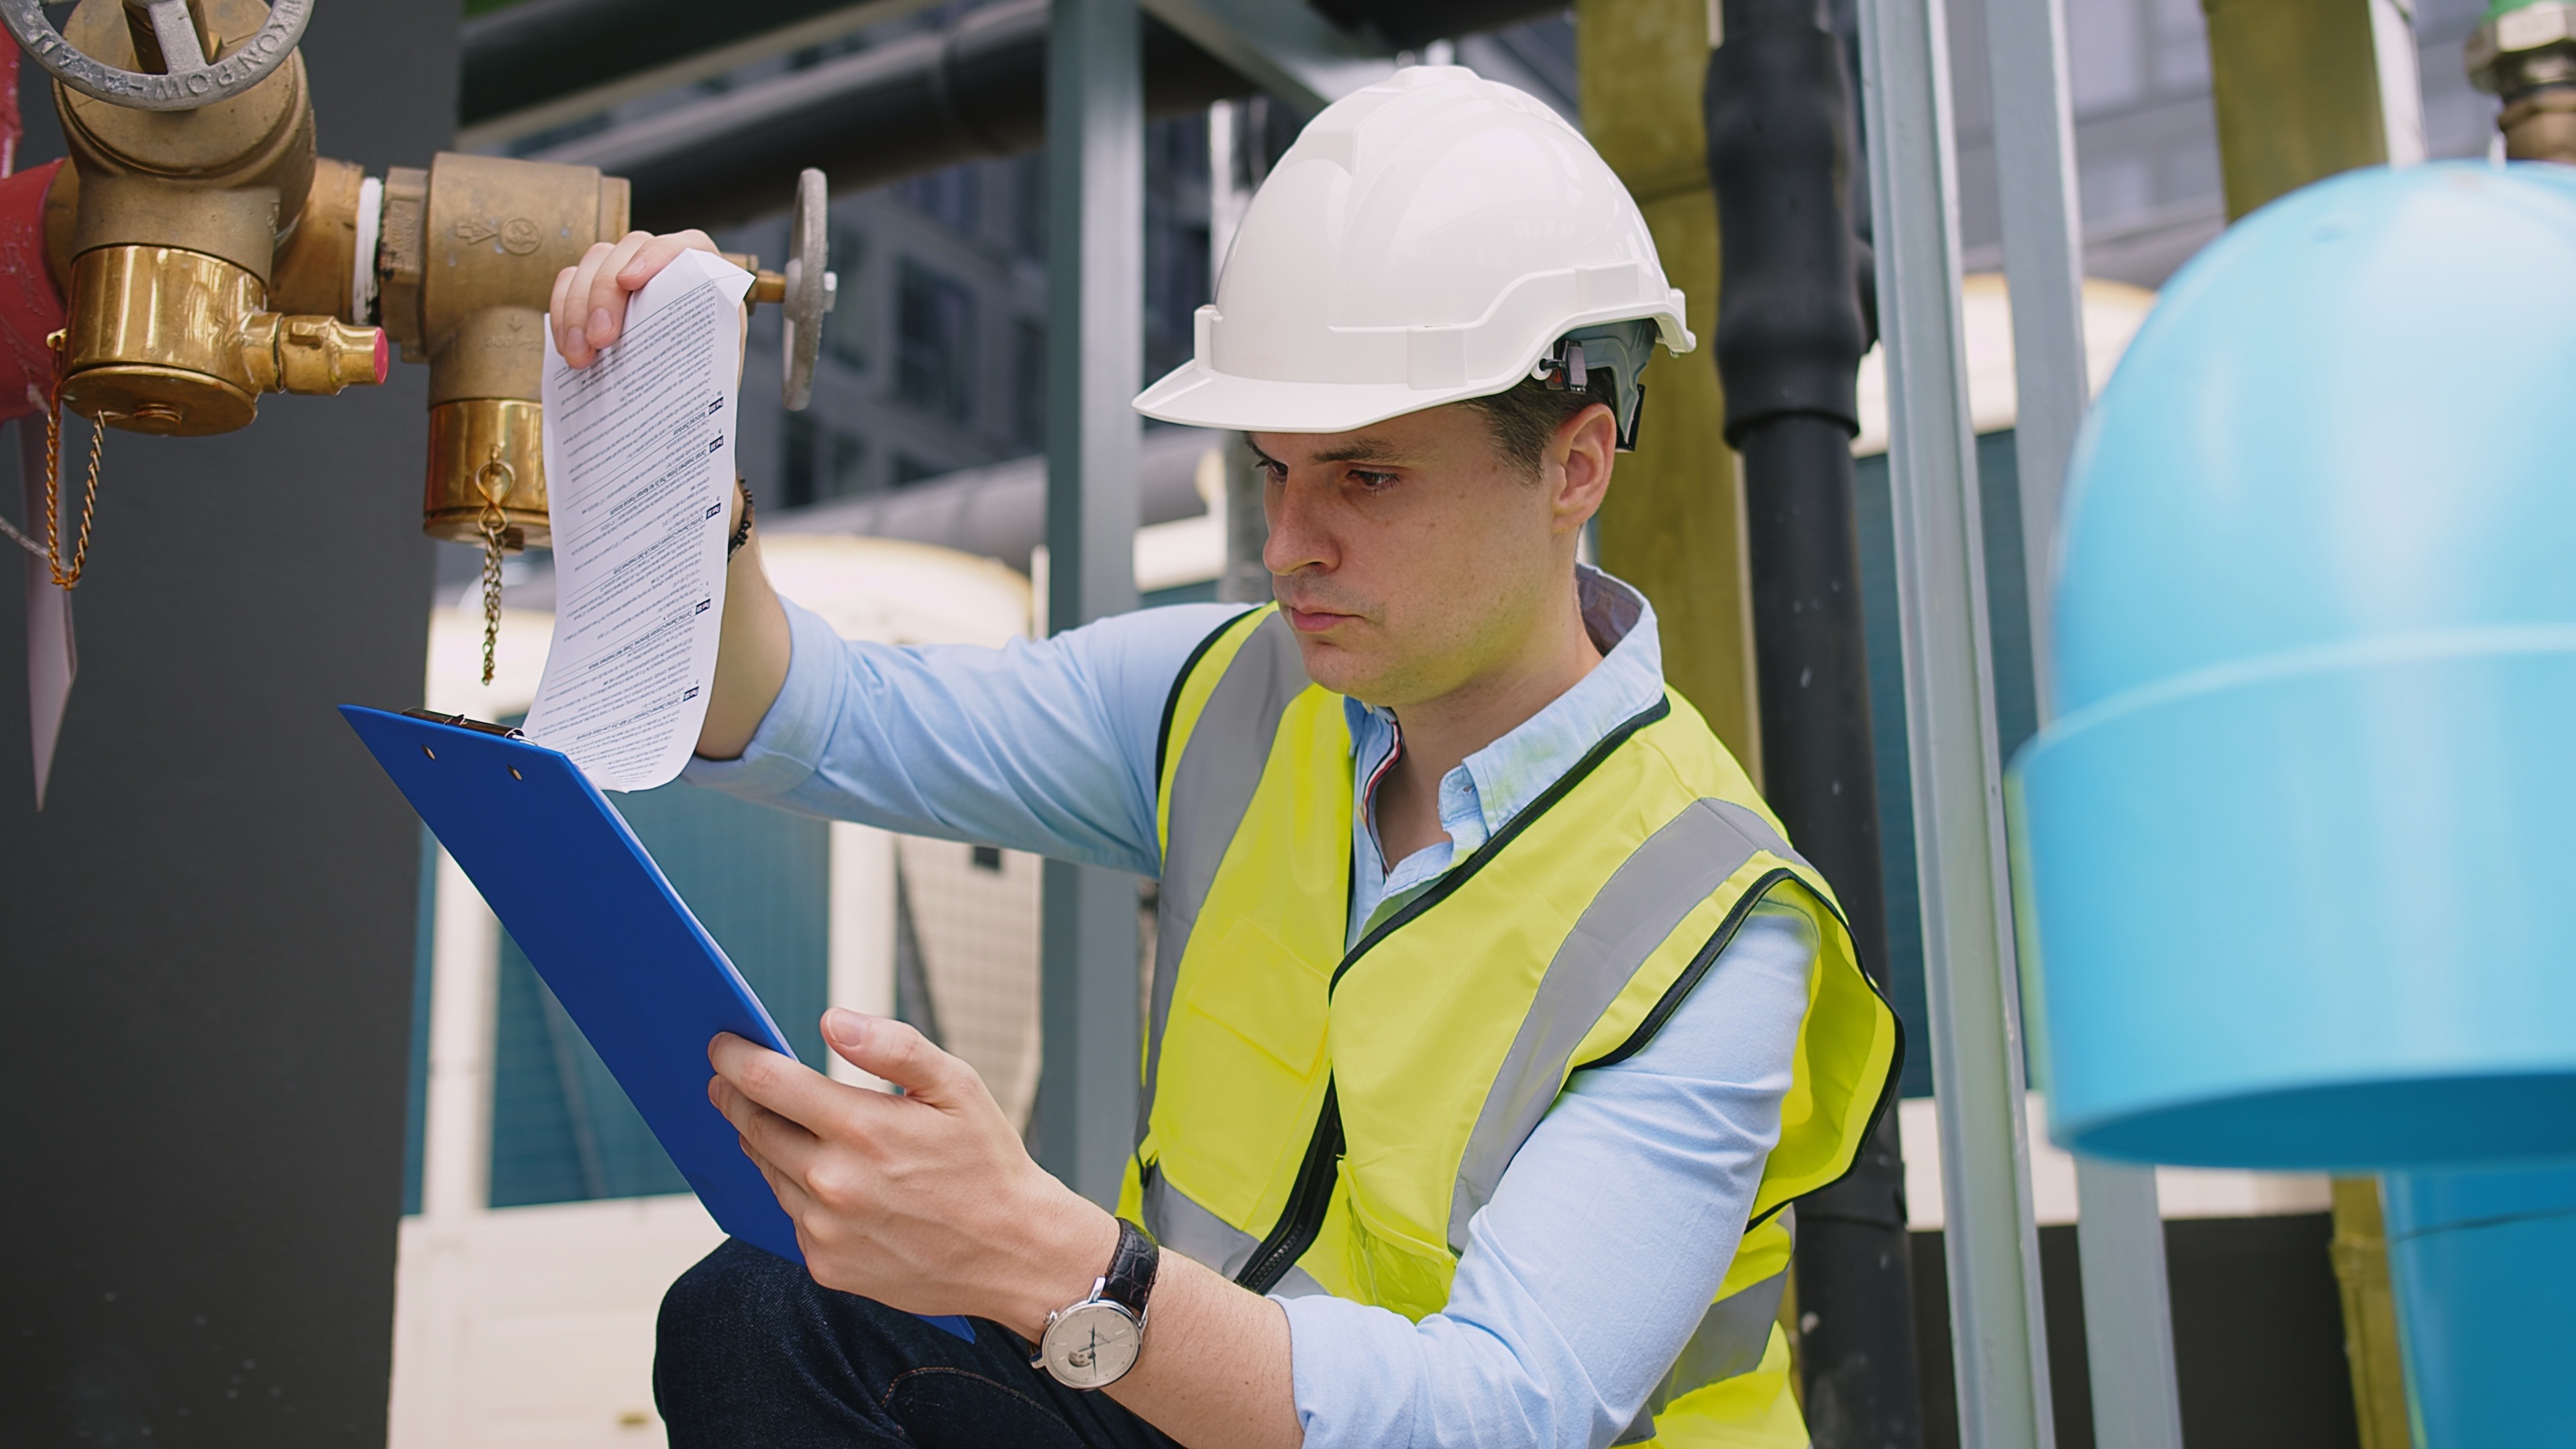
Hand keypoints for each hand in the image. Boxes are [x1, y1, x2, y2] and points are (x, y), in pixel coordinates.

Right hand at [550, 229, 719, 367]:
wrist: (688, 392)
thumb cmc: (704, 377)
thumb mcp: (716, 372)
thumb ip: (703, 361)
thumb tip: (679, 379)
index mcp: (708, 277)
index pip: (687, 246)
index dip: (655, 256)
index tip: (629, 281)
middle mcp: (667, 264)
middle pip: (629, 251)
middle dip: (606, 293)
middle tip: (599, 338)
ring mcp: (628, 269)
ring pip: (594, 262)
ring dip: (578, 307)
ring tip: (579, 355)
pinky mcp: (598, 287)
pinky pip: (570, 282)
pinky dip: (564, 313)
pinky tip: (568, 347)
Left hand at [708, 1008, 1115, 1332]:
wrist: (1015, 1253)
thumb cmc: (988, 1163)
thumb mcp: (959, 1087)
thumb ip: (894, 1046)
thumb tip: (833, 1020)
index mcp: (863, 1129)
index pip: (767, 1083)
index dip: (734, 1058)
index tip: (721, 1045)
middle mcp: (834, 1183)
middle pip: (753, 1127)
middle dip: (737, 1097)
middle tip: (730, 1080)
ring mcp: (826, 1230)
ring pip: (768, 1171)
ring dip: (768, 1145)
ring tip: (789, 1128)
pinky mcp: (827, 1265)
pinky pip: (791, 1217)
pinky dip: (799, 1193)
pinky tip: (830, 1183)